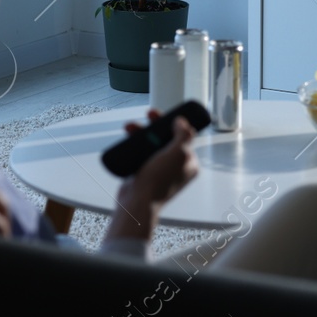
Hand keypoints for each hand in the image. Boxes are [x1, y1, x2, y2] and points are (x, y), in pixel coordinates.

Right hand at [112, 111, 197, 230]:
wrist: (138, 202)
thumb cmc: (159, 181)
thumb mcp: (178, 154)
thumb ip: (184, 135)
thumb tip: (182, 121)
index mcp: (189, 163)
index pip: (183, 136)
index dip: (173, 122)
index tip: (162, 114)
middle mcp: (175, 166)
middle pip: (166, 137)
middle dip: (155, 124)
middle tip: (148, 114)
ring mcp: (160, 169)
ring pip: (152, 143)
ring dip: (141, 131)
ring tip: (129, 126)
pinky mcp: (144, 172)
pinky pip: (140, 152)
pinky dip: (134, 143)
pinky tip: (128, 136)